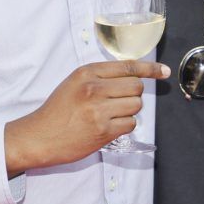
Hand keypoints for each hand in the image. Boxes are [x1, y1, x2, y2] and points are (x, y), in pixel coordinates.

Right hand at [4, 60, 169, 173]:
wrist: (40, 136)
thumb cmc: (58, 110)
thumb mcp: (74, 82)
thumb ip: (100, 76)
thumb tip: (134, 75)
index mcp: (86, 73)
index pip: (127, 67)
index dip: (149, 69)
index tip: (164, 71)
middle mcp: (93, 89)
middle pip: (136, 87)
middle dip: (133, 94)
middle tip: (117, 101)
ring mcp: (99, 111)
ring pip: (136, 106)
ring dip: (129, 111)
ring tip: (111, 114)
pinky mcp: (103, 131)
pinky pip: (130, 124)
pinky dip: (124, 126)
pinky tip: (108, 126)